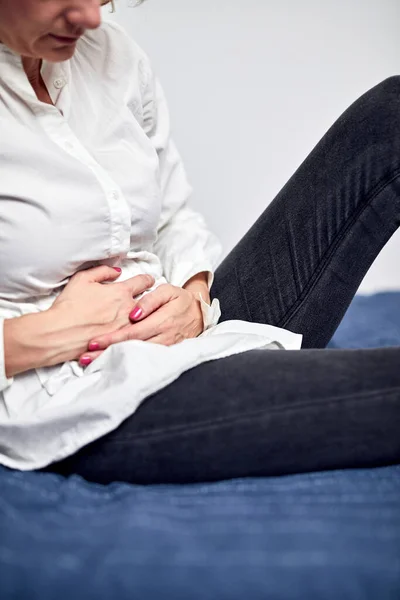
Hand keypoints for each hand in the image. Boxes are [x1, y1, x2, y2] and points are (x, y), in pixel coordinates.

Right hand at [49, 266, 154, 362]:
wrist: (60, 333)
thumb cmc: (69, 306)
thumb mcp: (82, 279)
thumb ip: (102, 272)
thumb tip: (117, 272)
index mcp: (121, 292)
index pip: (143, 281)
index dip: (147, 279)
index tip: (148, 280)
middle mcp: (128, 309)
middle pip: (147, 301)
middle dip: (147, 299)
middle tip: (146, 299)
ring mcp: (127, 327)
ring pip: (144, 319)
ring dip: (143, 316)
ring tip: (139, 315)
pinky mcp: (122, 342)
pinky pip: (135, 334)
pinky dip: (135, 330)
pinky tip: (131, 330)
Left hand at [79, 283, 204, 363]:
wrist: (199, 313)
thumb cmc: (180, 299)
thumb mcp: (168, 291)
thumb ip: (150, 300)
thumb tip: (133, 313)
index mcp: (161, 321)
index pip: (132, 333)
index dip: (112, 338)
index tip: (94, 342)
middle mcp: (162, 338)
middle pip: (130, 348)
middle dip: (106, 353)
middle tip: (85, 357)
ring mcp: (162, 348)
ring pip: (134, 356)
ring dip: (112, 360)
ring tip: (92, 362)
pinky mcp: (163, 353)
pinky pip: (142, 359)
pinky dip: (125, 362)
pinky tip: (110, 363)